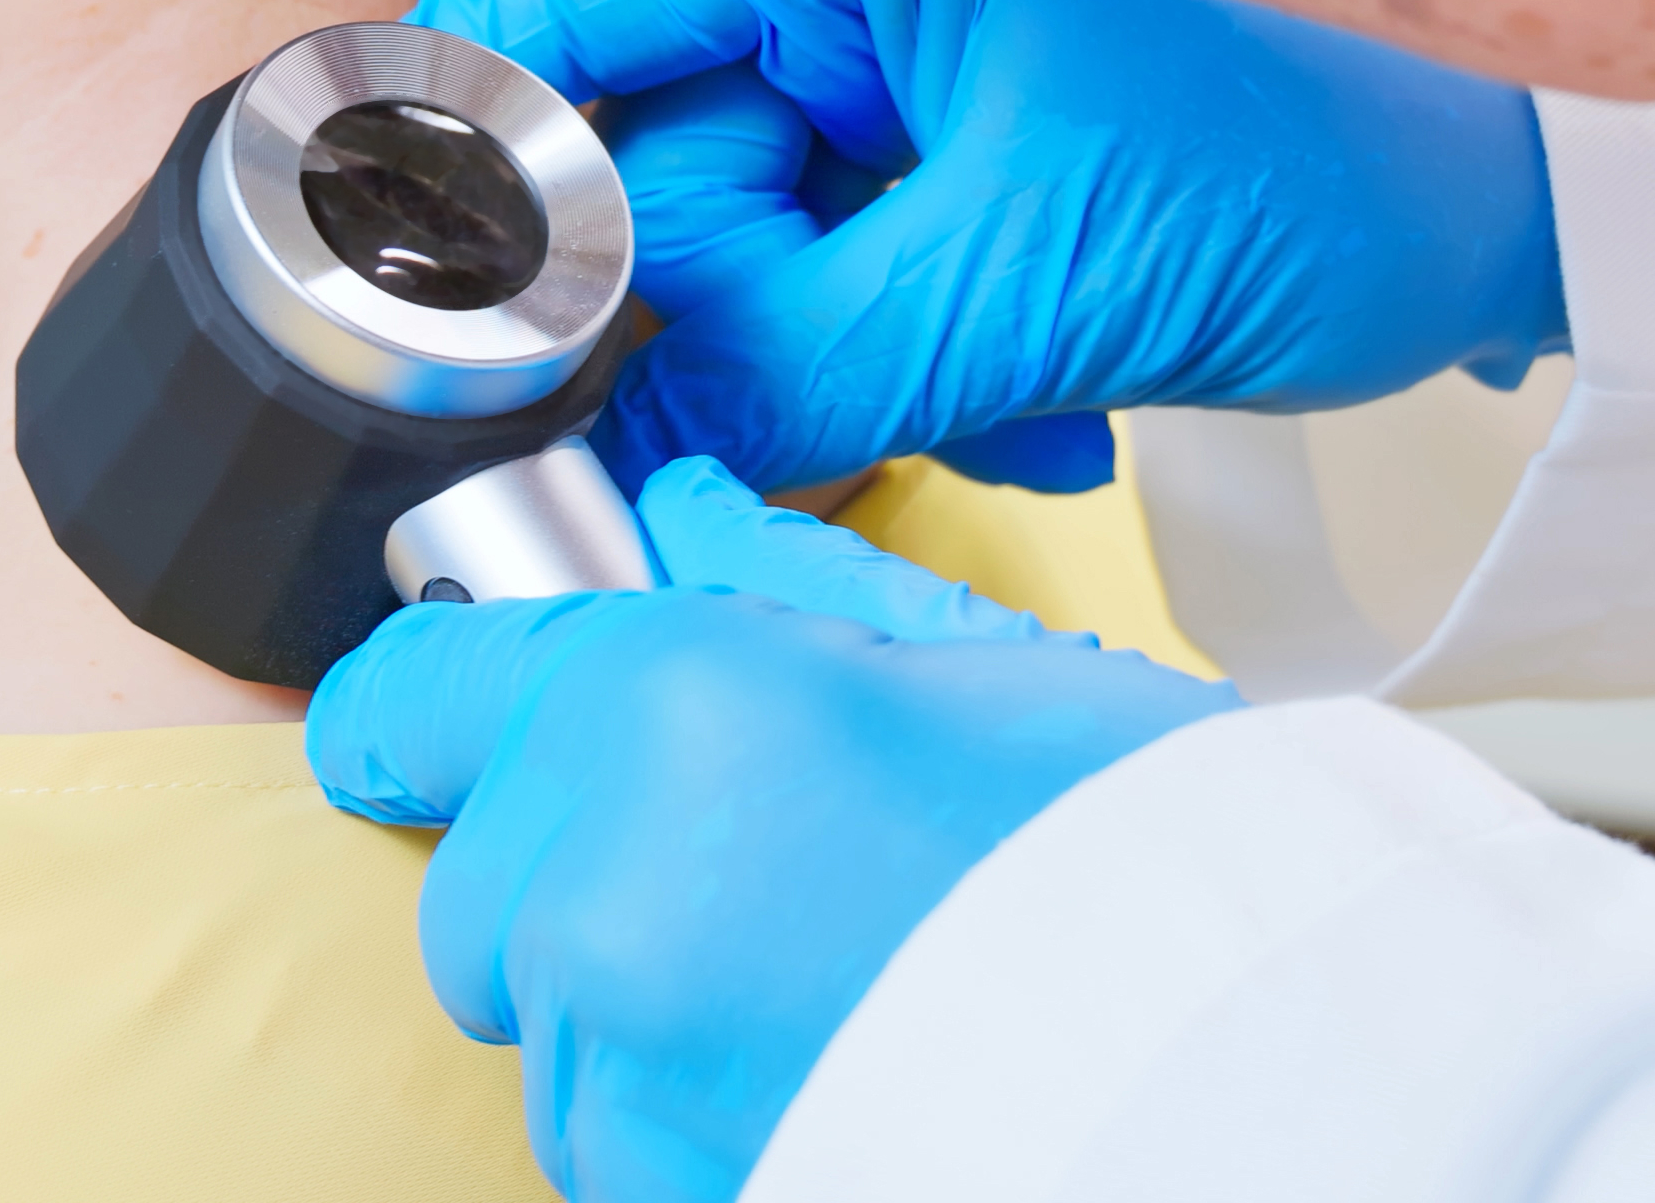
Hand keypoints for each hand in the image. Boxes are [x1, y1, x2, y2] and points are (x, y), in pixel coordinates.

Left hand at [308, 458, 1238, 1201]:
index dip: (419, 707)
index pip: (413, 695)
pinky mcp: (648, 1182)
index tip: (423, 724)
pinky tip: (827, 1060)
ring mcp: (609, 1065)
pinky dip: (685, 1105)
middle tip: (755, 873)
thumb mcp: (985, 668)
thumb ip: (788, 591)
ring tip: (829, 983)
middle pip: (476, 889)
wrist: (1241, 1086)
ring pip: (548, 1028)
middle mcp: (593, 886)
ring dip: (639, 1006)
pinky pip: (611, 1132)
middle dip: (574, 875)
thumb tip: (689, 518)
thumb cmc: (1150, 869)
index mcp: (661, 706)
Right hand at [414, 0, 1566, 492]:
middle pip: (675, 150)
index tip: (434, 292)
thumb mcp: (1037, 279)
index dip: (488, 145)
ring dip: (849, 361)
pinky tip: (1043, 392)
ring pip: (780, 233)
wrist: (1556, 206)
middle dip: (731, 314)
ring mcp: (934, 47)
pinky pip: (877, 262)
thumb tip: (632, 442)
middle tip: (770, 429)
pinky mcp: (991, 141)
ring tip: (991, 404)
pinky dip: (931, 352)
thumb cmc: (1352, 148)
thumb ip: (799, 366)